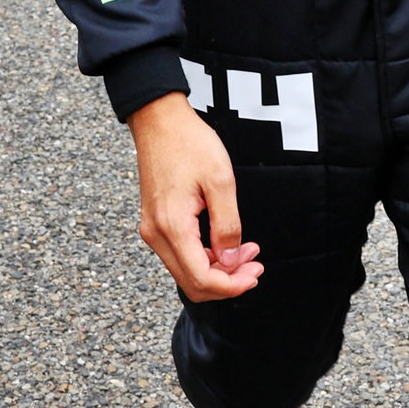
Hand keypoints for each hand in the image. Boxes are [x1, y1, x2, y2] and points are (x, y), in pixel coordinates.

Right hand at [129, 92, 261, 301]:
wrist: (159, 121)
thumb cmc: (190, 143)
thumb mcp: (220, 180)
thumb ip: (228, 225)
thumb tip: (232, 260)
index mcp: (172, 225)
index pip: (200, 278)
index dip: (231, 286)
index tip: (255, 273)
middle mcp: (156, 234)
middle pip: (191, 282)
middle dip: (227, 281)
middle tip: (255, 264)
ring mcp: (153, 230)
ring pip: (186, 271)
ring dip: (218, 270)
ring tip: (246, 251)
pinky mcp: (156, 223)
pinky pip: (181, 255)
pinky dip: (205, 257)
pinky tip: (226, 244)